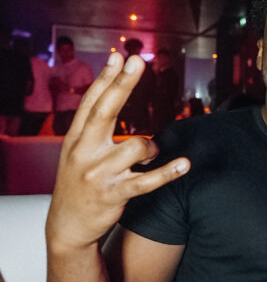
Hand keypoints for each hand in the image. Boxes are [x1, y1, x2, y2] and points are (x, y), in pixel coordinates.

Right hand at [46, 53, 189, 251]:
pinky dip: (168, 172)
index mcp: (75, 138)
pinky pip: (147, 181)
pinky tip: (184, 164)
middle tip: (137, 61)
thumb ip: (92, 123)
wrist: (67, 225)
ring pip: (134, 147)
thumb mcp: (77, 150)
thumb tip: (111, 86)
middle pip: (104, 111)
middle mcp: (84, 152)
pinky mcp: (114, 194)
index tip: (119, 56)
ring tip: (151, 153)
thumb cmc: (79, 181)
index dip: (106, 78)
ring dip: (150, 147)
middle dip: (121, 85)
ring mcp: (98, 174)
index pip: (91, 102)